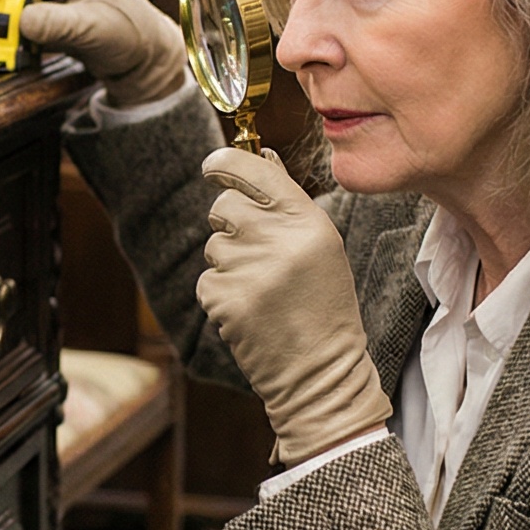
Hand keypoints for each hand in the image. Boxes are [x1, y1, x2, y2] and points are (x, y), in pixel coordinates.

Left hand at [196, 147, 392, 465]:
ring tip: (262, 290)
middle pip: (224, 206)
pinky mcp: (226, 300)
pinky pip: (207, 280)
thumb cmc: (322, 305)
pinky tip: (250, 311)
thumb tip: (261, 156)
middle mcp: (279, 240)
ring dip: (229, 263)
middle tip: (255, 252)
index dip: (226, 163)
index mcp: (308, 222)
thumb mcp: (320, 247)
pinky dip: (221, 294)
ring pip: (214, 245)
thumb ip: (288, 202)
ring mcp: (250, 271)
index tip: (212, 165)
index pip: (255, 172)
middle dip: (230, 222)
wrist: (320, 372)